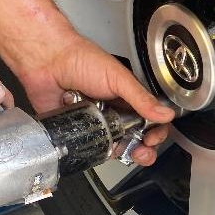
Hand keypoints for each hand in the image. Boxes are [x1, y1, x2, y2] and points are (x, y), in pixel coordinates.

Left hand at [9, 34, 173, 166]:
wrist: (48, 61)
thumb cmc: (83, 60)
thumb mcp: (119, 78)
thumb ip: (141, 99)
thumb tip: (166, 114)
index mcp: (129, 100)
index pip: (151, 122)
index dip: (156, 134)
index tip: (152, 139)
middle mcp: (115, 114)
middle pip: (136, 140)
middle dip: (143, 151)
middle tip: (142, 152)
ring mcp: (96, 125)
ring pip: (114, 147)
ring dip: (121, 154)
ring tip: (120, 151)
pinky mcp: (76, 132)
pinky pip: (88, 149)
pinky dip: (94, 153)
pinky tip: (97, 149)